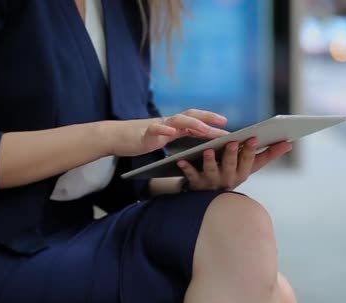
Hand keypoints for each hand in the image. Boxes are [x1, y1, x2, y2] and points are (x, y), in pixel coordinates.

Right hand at [110, 109, 228, 156]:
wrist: (117, 137)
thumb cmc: (141, 140)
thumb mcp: (164, 139)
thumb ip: (179, 138)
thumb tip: (198, 145)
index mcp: (174, 126)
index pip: (196, 121)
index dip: (212, 122)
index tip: (227, 126)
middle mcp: (168, 123)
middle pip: (191, 115)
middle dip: (208, 118)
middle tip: (224, 123)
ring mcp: (157, 126)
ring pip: (177, 120)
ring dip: (192, 123)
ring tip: (205, 129)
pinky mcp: (144, 133)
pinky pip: (155, 129)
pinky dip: (163, 129)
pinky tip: (170, 133)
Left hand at [177, 138, 292, 190]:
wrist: (208, 196)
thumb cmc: (233, 173)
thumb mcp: (250, 166)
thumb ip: (268, 154)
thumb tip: (290, 143)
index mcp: (243, 172)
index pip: (250, 162)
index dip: (251, 151)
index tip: (253, 138)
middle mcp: (229, 179)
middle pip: (231, 166)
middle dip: (232, 154)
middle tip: (232, 142)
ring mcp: (212, 182)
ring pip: (211, 171)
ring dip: (210, 161)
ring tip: (207, 150)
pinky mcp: (195, 184)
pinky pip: (190, 176)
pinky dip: (186, 168)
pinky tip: (181, 160)